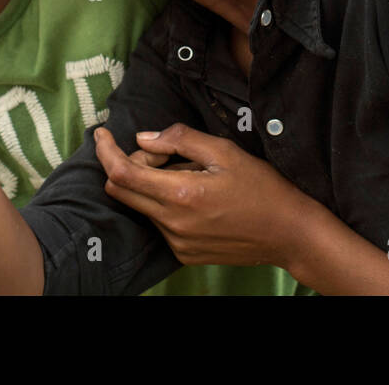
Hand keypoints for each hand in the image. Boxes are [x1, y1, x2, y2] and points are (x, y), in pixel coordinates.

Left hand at [96, 123, 319, 268]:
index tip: (100, 133)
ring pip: (142, 206)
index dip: (105, 151)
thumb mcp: (224, 151)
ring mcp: (177, 243)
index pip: (122, 173)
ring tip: (191, 175)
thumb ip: (179, 139)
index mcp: (181, 194)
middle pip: (122, 192)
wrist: (288, 232)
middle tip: (162, 153)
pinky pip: (159, 223)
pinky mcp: (184, 254)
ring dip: (151, 185)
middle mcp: (173, 223)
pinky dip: (165, 204)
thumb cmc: (261, 186)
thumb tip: (143, 138)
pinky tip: (197, 198)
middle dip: (129, 165)